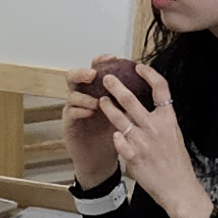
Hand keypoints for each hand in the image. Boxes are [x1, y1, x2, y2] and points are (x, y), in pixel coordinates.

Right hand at [60, 57, 125, 189]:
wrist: (102, 160)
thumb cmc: (113, 136)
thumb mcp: (124, 114)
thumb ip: (129, 99)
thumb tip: (148, 81)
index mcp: (96, 91)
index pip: (96, 69)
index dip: (102, 61)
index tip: (113, 57)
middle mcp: (83, 97)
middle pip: (75, 77)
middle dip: (83, 72)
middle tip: (93, 74)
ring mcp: (74, 110)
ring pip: (72, 95)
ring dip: (84, 96)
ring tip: (97, 101)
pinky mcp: (69, 125)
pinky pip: (71, 113)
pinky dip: (80, 110)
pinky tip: (90, 112)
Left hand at [91, 61, 214, 217]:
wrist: (178, 188)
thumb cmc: (177, 163)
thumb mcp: (175, 135)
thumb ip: (162, 121)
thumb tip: (152, 108)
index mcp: (169, 119)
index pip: (161, 89)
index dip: (149, 74)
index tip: (139, 67)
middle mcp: (155, 127)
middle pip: (131, 100)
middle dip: (116, 86)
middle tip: (106, 78)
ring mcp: (142, 141)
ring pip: (119, 119)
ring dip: (107, 108)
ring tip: (101, 101)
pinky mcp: (132, 156)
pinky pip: (118, 141)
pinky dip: (116, 138)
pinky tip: (114, 136)